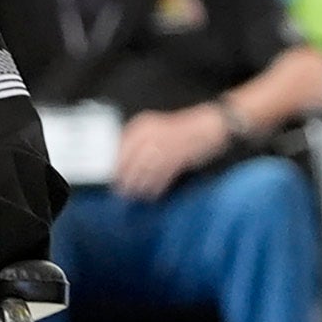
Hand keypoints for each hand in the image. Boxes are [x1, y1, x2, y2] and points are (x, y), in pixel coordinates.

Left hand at [113, 104, 229, 200]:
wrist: (208, 127)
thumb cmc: (179, 132)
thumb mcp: (154, 131)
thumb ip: (137, 144)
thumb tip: (120, 164)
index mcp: (142, 126)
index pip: (121, 148)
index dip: (115, 166)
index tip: (113, 178)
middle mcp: (151, 134)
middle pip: (131, 162)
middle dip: (125, 179)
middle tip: (121, 191)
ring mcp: (165, 145)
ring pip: (145, 171)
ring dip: (139, 186)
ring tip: (135, 195)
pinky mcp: (179, 156)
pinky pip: (161, 176)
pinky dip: (155, 187)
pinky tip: (152, 194)